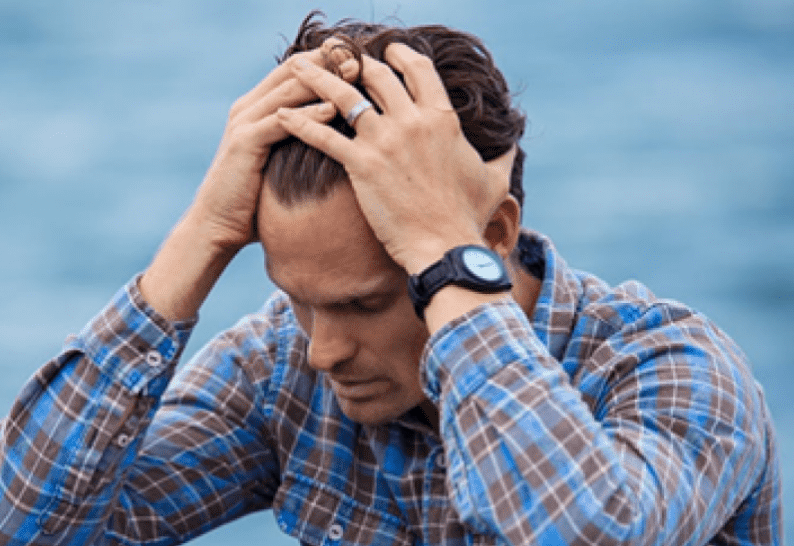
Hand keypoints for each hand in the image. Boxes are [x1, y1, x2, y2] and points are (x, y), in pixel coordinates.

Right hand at [188, 47, 345, 253]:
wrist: (217, 226)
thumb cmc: (252, 202)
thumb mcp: (279, 165)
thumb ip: (297, 145)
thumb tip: (334, 144)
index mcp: (256, 108)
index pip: (294, 71)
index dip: (326, 61)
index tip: (360, 58)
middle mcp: (248, 108)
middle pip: (293, 71)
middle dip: (328, 62)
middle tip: (362, 57)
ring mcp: (244, 122)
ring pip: (289, 90)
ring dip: (324, 81)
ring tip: (356, 75)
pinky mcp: (244, 142)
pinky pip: (281, 122)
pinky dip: (308, 114)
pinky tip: (333, 110)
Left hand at [278, 44, 512, 273]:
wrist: (445, 247)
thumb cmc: (468, 218)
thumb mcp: (494, 180)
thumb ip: (502, 156)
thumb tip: (513, 144)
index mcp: (442, 118)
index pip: (417, 69)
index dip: (398, 55)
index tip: (384, 51)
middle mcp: (412, 120)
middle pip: (376, 75)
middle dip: (352, 61)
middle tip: (333, 57)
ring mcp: (385, 141)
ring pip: (343, 95)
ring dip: (316, 77)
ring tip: (296, 67)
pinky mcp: (361, 165)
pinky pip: (323, 136)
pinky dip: (299, 123)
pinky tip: (280, 116)